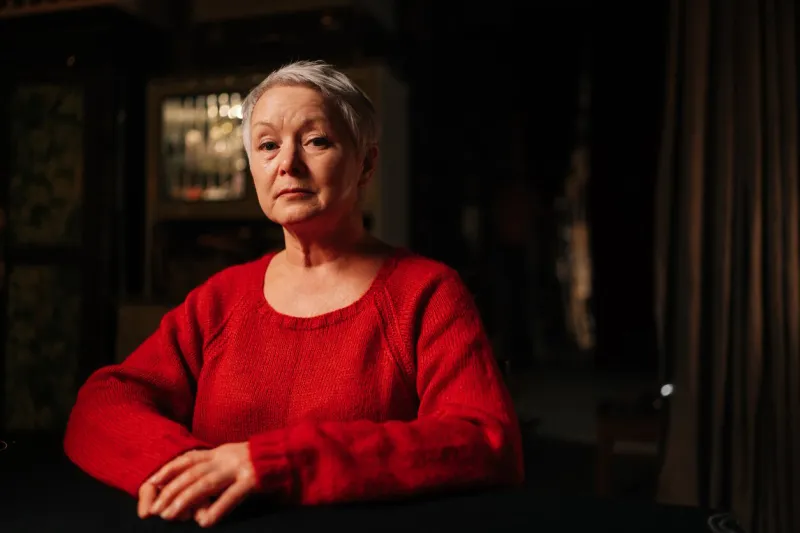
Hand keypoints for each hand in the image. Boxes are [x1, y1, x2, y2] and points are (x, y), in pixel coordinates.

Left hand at [138, 443, 257, 526]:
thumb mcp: (234, 458)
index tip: (151, 482)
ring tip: (171, 515)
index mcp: (220, 452)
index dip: (168, 469)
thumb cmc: (261, 462)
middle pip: (192, 473)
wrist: (289, 454)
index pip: (188, 459)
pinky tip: (205, 522)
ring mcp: (239, 468)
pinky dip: (217, 509)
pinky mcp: (252, 480)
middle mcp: (226, 457)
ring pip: (206, 483)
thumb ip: (216, 467)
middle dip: (171, 490)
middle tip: (156, 509)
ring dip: (186, 500)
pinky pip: (232, 496)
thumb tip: (193, 483)